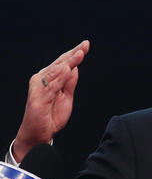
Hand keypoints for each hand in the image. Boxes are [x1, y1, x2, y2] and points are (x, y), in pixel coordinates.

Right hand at [13, 40, 89, 162]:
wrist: (39, 134)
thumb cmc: (51, 115)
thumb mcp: (66, 97)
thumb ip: (69, 83)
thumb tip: (74, 67)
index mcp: (49, 78)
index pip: (63, 63)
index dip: (74, 53)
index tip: (86, 44)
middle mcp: (41, 80)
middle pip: (60, 64)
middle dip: (73, 54)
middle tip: (85, 45)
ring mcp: (39, 88)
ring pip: (56, 72)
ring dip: (68, 62)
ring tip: (80, 53)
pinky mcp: (39, 98)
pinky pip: (51, 86)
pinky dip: (60, 77)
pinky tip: (68, 69)